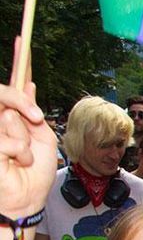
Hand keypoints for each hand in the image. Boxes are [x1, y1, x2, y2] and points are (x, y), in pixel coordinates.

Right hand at [0, 39, 56, 218]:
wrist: (26, 199)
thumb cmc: (33, 173)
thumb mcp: (42, 138)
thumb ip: (33, 113)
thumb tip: (29, 85)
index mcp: (12, 114)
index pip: (14, 84)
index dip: (20, 62)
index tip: (22, 40)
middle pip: (3, 91)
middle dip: (20, 101)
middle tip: (36, 118)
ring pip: (6, 117)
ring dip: (22, 141)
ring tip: (21, 157)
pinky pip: (6, 138)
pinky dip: (18, 152)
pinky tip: (13, 163)